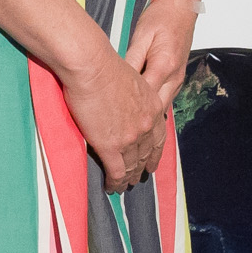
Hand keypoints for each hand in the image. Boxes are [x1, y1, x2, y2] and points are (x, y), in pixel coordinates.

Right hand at [58, 48, 165, 194]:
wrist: (92, 66)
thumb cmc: (104, 66)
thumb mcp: (130, 81)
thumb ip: (132, 97)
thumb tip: (123, 103)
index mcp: (152, 107)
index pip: (159, 137)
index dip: (155, 153)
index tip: (152, 163)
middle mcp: (146, 125)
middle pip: (146, 154)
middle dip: (142, 168)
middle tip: (137, 178)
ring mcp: (130, 138)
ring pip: (132, 166)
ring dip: (127, 178)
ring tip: (123, 186)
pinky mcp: (111, 146)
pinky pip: (116, 171)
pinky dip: (114, 182)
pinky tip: (111, 186)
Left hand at [121, 0, 198, 109]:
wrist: (181, 7)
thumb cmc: (162, 17)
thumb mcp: (142, 35)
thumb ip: (132, 58)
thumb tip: (119, 78)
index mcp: (165, 65)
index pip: (144, 96)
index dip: (128, 108)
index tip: (112, 113)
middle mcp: (174, 76)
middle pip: (154, 108)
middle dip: (137, 117)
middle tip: (116, 122)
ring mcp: (178, 80)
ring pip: (160, 106)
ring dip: (145, 113)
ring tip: (125, 119)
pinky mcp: (177, 79)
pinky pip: (163, 98)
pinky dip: (151, 105)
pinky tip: (138, 107)